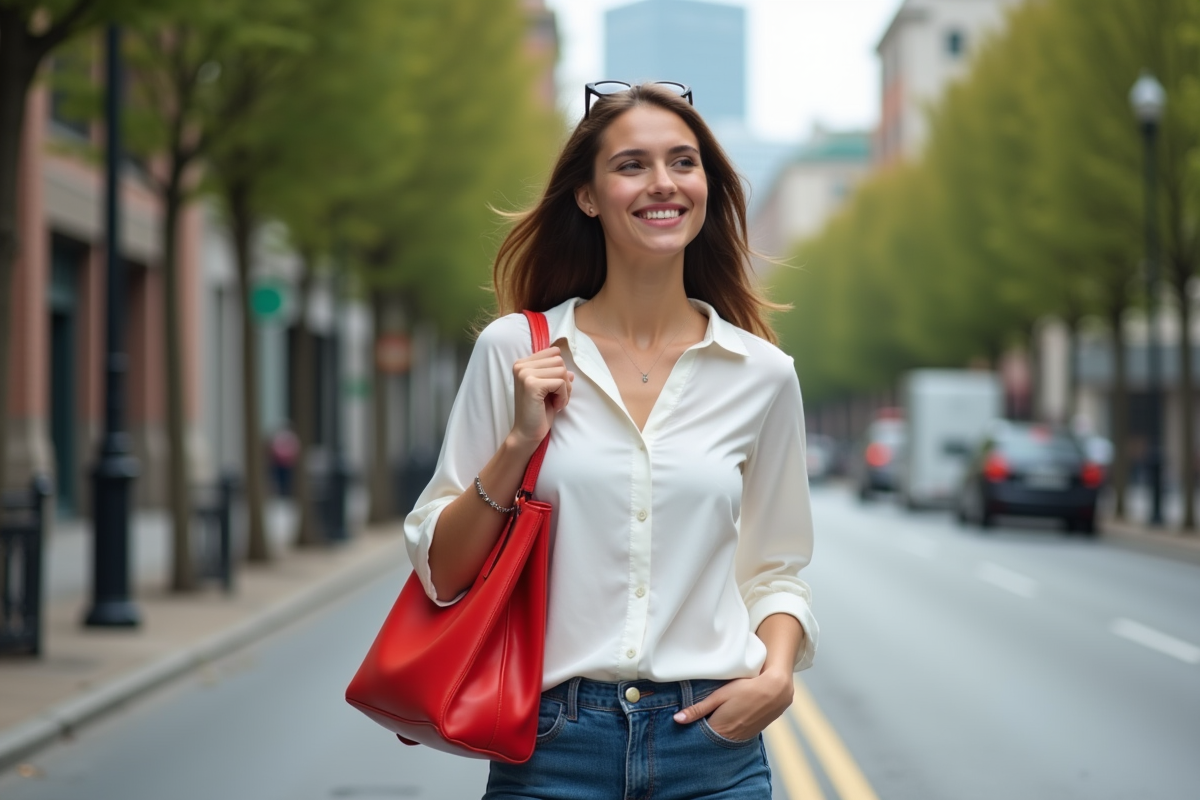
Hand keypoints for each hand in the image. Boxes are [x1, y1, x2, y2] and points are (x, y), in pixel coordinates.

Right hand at [511, 346, 573, 446]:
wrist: (527, 433)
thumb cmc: (539, 412)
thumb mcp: (549, 389)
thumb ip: (556, 376)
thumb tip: (571, 372)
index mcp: (522, 363)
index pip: (553, 353)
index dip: (560, 371)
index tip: (552, 388)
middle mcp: (521, 365)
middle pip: (559, 361)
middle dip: (564, 380)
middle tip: (555, 397)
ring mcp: (525, 374)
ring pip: (562, 371)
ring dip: (565, 389)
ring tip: (555, 401)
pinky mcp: (532, 384)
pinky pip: (560, 383)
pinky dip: (563, 396)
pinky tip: (555, 406)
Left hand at [673, 668, 793, 741]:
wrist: (775, 690)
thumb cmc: (746, 689)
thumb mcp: (719, 696)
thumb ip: (698, 708)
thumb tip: (677, 719)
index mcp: (720, 728)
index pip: (699, 738)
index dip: (691, 733)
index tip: (684, 729)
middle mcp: (731, 738)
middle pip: (710, 741)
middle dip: (702, 735)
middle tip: (695, 724)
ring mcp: (742, 738)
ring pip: (723, 740)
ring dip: (716, 734)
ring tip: (712, 720)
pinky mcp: (751, 735)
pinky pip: (734, 738)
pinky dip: (728, 733)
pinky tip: (727, 722)